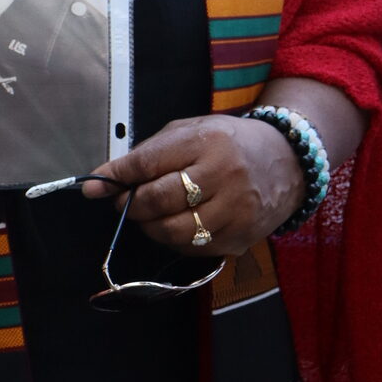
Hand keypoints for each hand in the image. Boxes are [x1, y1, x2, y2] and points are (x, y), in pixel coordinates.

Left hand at [81, 113, 305, 257]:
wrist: (287, 162)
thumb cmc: (228, 143)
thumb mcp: (190, 131)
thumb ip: (149, 153)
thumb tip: (105, 178)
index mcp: (207, 141)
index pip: (149, 163)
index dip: (116, 176)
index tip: (93, 185)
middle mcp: (224, 176)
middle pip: (159, 200)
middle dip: (131, 204)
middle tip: (123, 201)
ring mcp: (235, 211)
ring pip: (174, 231)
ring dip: (148, 226)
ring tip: (146, 215)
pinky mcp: (241, 239)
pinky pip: (193, 249)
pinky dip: (173, 240)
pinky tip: (173, 224)